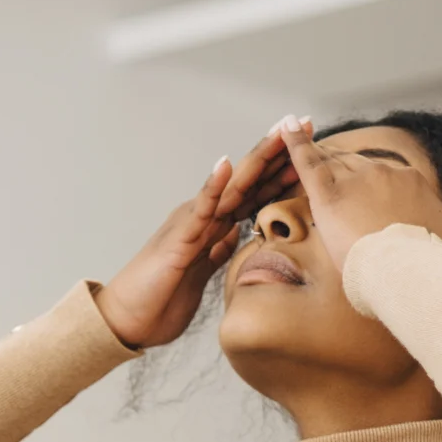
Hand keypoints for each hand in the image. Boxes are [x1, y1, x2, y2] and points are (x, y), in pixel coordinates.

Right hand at [93, 116, 313, 349]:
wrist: (128, 319)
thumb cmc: (161, 298)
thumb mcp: (202, 272)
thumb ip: (218, 251)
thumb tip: (235, 237)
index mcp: (214, 226)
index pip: (255, 192)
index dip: (283, 170)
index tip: (313, 150)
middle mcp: (204, 217)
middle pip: (249, 179)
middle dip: (278, 152)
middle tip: (305, 122)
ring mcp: (192, 223)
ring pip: (231, 186)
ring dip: (256, 159)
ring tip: (278, 133)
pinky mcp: (179, 238)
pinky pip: (200, 209)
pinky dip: (213, 186)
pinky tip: (227, 165)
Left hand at [276, 116, 441, 272]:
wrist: (414, 278)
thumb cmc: (440, 267)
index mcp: (413, 182)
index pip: (382, 178)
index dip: (367, 190)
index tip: (359, 205)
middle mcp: (386, 172)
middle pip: (354, 170)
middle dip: (338, 182)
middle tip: (318, 196)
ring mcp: (357, 180)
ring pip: (330, 167)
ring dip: (313, 167)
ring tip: (296, 170)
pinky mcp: (329, 194)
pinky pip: (307, 162)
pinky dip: (293, 144)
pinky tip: (283, 128)